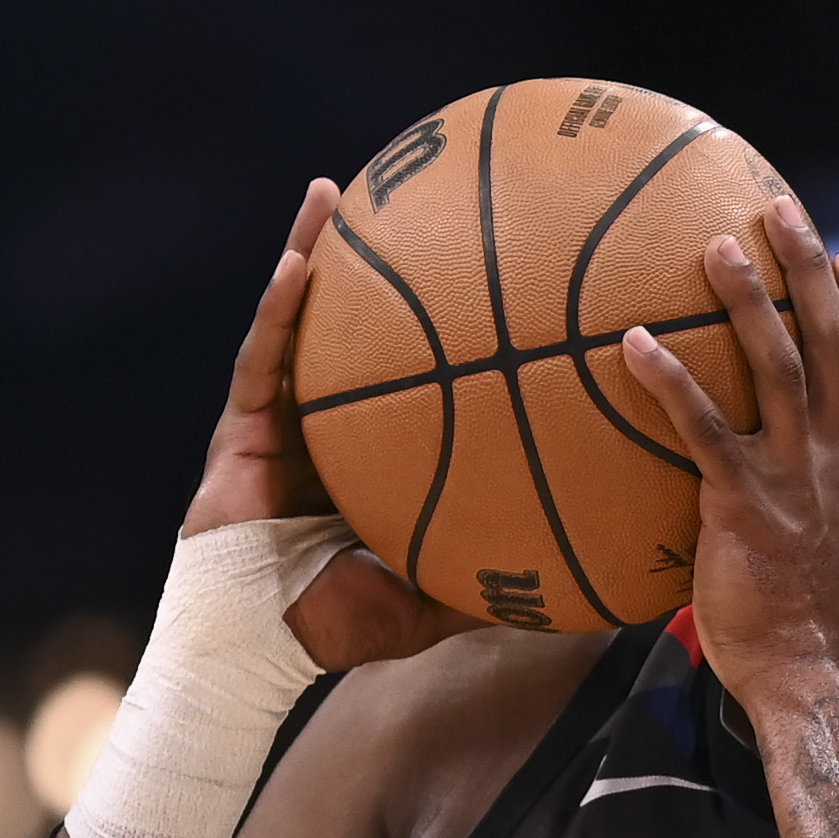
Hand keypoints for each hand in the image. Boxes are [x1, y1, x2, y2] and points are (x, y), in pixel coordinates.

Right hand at [185, 180, 477, 670]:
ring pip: (299, 320)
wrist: (265, 643)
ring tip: (335, 194)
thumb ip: (507, 574)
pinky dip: (280, 310)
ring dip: (314, 254)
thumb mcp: (446, 593)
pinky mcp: (241, 426)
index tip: (489, 276)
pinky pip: (264, 358)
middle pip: (356, 328)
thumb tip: (597, 582)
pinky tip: (299, 264)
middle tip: (415, 201)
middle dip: (379, 265)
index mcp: (374, 449)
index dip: (441, 326)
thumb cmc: (348, 623)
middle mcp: (329, 421)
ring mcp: (280, 418)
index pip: (413, 374)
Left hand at [617, 197, 838, 706]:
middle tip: (778, 209)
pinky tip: (634, 344)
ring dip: (748, 303)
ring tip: (715, 247)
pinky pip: (705, 431)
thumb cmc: (802, 603)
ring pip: (777, 370)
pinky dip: (671, 383)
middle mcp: (836, 456)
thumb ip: (811, 475)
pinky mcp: (745, 503)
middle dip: (809, 270)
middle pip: (832, 343)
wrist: (804, 666)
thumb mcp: (827, 527)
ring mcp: (796, 477)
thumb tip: (773, 446)